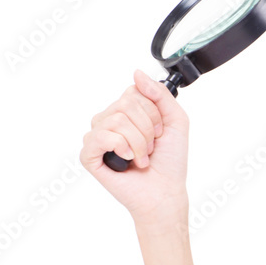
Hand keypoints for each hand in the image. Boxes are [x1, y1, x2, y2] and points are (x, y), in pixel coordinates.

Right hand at [80, 69, 190, 223]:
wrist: (165, 192)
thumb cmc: (170, 160)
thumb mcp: (176, 120)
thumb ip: (160, 94)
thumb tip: (137, 73)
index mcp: (126, 112)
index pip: (133, 92)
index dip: (153, 113)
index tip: (160, 132)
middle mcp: (109, 121)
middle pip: (126, 104)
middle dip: (148, 128)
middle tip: (151, 147)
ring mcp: (97, 137)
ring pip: (116, 120)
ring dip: (139, 142)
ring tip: (141, 157)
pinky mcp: (89, 155)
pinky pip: (100, 137)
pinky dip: (121, 147)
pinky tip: (127, 159)